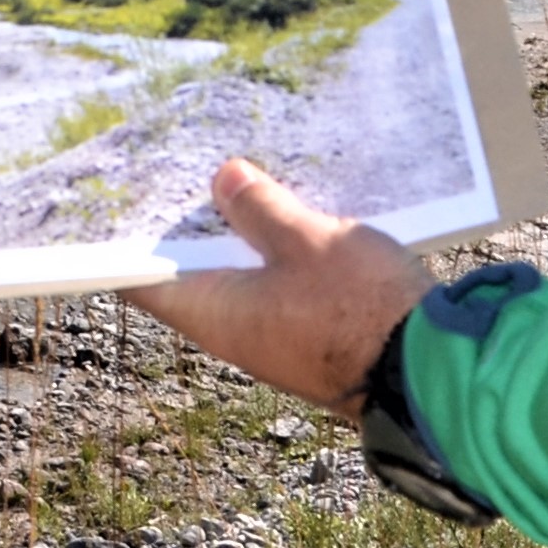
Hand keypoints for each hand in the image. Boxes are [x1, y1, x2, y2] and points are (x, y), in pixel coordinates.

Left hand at [119, 159, 424, 414]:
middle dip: (187, 228)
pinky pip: (280, 292)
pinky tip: (290, 220)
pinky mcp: (316, 339)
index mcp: (217, 315)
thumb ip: (262, 210)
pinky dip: (275, 257)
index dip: (124, 245)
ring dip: (238, 240)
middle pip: (194, 277)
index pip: (146, 281)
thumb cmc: (364, 310)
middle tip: (176, 172)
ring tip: (233, 182)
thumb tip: (222, 180)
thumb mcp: (308, 241)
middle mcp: (239, 335)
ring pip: (241, 281)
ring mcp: (278, 341)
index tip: (111, 205)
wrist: (436, 375)